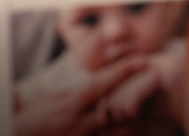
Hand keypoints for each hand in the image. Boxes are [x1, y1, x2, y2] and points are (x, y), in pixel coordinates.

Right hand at [14, 55, 150, 135]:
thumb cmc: (32, 120)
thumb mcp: (51, 100)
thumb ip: (75, 93)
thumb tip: (100, 82)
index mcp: (70, 106)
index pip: (101, 85)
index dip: (123, 72)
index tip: (142, 60)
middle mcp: (80, 125)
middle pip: (117, 109)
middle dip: (138, 97)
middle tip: (156, 85)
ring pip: (119, 131)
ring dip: (137, 119)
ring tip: (154, 107)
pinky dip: (125, 133)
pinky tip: (137, 127)